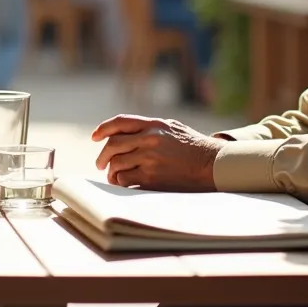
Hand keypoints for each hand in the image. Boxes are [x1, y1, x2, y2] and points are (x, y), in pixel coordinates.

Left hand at [91, 114, 223, 190]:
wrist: (212, 165)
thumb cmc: (193, 147)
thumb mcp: (172, 128)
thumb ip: (149, 127)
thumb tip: (123, 132)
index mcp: (154, 125)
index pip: (120, 122)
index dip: (103, 129)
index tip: (94, 138)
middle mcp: (150, 139)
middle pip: (113, 145)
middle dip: (102, 156)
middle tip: (100, 164)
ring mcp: (150, 159)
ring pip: (116, 164)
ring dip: (111, 172)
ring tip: (113, 177)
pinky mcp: (152, 178)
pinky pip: (125, 180)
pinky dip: (121, 182)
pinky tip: (124, 183)